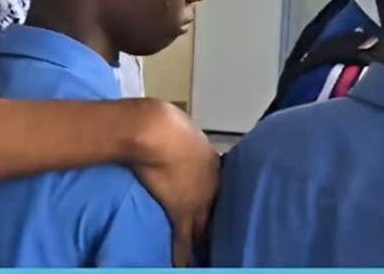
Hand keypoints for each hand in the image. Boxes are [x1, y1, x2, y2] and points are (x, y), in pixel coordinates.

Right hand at [130, 100, 219, 266]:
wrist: (156, 131)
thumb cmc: (166, 124)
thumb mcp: (184, 132)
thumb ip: (186, 144)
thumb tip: (179, 142)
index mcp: (214, 165)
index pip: (222, 195)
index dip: (221, 208)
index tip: (223, 219)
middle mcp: (213, 185)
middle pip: (219, 214)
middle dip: (221, 230)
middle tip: (227, 246)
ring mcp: (199, 200)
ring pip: (205, 230)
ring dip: (206, 245)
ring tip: (208, 259)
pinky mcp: (181, 211)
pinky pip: (184, 240)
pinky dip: (183, 256)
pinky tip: (182, 267)